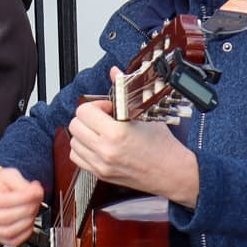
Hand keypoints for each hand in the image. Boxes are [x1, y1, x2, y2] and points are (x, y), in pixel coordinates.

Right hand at [0, 167, 44, 246]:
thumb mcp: (7, 175)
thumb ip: (21, 183)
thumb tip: (35, 192)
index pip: (1, 201)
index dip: (22, 198)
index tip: (35, 192)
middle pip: (5, 218)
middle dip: (27, 209)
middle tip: (37, 200)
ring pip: (9, 232)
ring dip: (27, 221)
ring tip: (33, 209)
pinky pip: (13, 241)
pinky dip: (26, 233)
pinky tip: (29, 221)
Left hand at [66, 69, 199, 207]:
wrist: (173, 172)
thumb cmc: (163, 146)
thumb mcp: (145, 113)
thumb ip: (124, 91)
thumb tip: (114, 72)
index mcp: (117, 133)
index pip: (84, 112)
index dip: (96, 105)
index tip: (108, 108)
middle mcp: (106, 150)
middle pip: (75, 125)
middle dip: (88, 117)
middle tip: (103, 118)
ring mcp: (101, 164)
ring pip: (74, 142)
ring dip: (84, 133)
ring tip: (101, 132)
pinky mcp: (101, 174)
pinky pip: (77, 158)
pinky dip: (83, 149)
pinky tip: (97, 144)